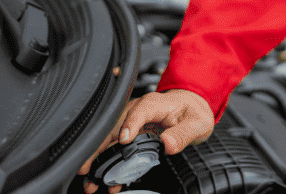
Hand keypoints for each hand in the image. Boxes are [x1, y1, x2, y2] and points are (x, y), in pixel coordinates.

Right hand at [76, 89, 214, 193]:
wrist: (192, 108)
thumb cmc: (192, 112)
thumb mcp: (197, 123)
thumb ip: (183, 134)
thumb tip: (168, 144)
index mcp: (153, 104)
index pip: (138, 111)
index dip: (130, 125)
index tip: (124, 141)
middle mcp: (137, 111)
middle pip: (113, 127)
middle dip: (98, 149)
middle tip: (87, 168)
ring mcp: (130, 122)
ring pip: (109, 140)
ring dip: (98, 160)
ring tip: (92, 180)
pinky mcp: (130, 133)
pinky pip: (116, 149)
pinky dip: (110, 164)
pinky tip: (109, 180)